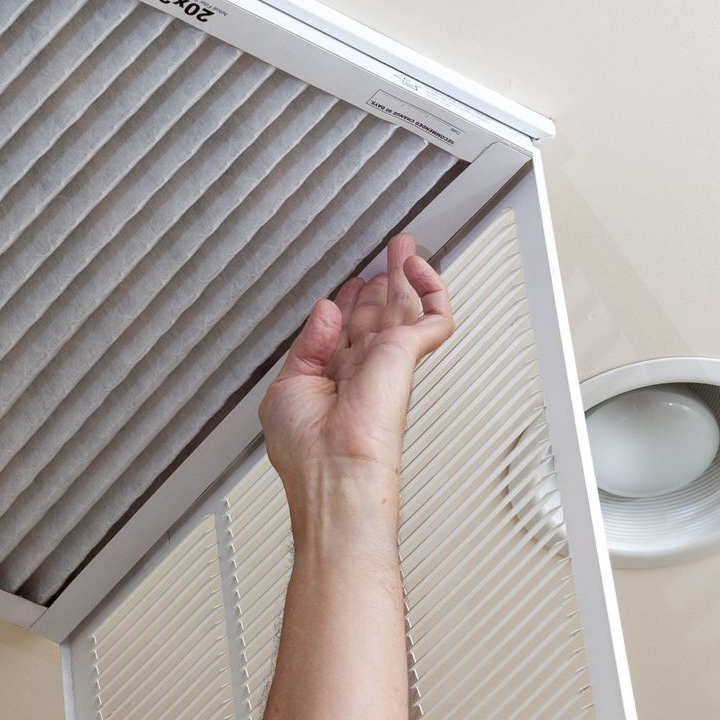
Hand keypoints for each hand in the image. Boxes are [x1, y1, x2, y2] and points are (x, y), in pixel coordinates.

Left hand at [258, 233, 453, 510]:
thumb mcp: (286, 387)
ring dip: (404, 274)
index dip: (348, 304)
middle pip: (376, 316)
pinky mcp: (407, 356)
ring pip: (404, 309)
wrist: (332, 472)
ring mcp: (387, 362)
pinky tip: (417, 268)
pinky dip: (431, 288)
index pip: (345, 333)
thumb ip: (306, 345)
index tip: (347, 286)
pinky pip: (433, 317)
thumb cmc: (306, 450)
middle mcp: (362, 370)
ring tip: (403, 247)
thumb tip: (325, 309)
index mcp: (332, 380)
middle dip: (379, 284)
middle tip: (385, 256)